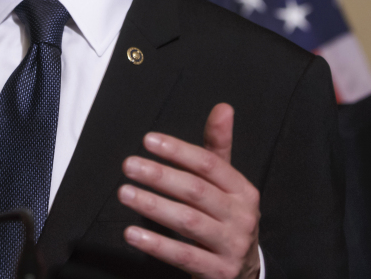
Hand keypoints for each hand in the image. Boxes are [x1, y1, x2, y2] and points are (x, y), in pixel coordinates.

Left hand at [117, 103, 259, 278]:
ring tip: (125, 192)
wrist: (244, 271)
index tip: (148, 140)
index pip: (210, 164)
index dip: (179, 151)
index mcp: (243, 191)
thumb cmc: (227, 217)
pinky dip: (156, 244)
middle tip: (129, 164)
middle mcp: (241, 217)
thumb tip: (222, 108)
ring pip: (188, 222)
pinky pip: (183, 255)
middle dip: (160, 176)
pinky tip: (132, 232)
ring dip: (153, 206)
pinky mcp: (218, 272)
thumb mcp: (227, 184)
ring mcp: (231, 246)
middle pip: (197, 191)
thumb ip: (218, 148)